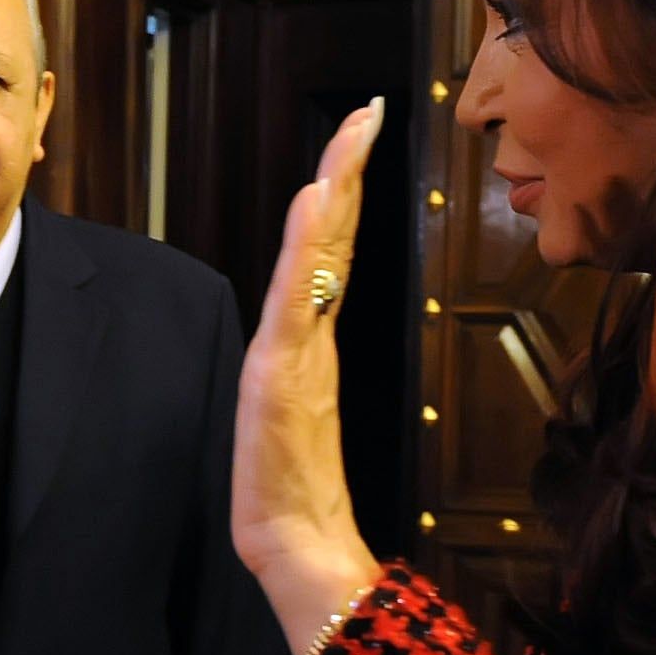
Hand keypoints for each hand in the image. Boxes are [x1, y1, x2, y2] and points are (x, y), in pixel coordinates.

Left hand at [233, 101, 386, 654]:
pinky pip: (298, 297)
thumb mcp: (287, 413)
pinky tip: (318, 202)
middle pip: (333, 236)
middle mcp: (311, 335)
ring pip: (321, 255)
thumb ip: (300, 367)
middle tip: (370, 110)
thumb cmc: (293, 489)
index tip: (360, 134)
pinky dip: (309, 246)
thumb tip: (306, 330)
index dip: (343, 190)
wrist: (296, 544)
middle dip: (349, 168)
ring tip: (353, 132)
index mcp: (312, 339)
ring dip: (336, 188)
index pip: (329, 248)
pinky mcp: (285, 372)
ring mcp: (301, 350)